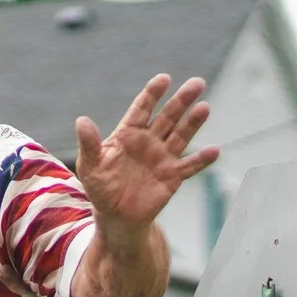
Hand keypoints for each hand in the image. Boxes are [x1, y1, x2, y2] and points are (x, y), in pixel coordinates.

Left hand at [72, 75, 219, 228]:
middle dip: (181, 100)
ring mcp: (163, 158)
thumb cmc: (101, 188)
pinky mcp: (173, 177)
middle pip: (168, 116)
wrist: (115, 217)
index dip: (152, 94)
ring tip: (204, 107)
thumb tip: (81, 120)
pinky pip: (189, 167)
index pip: (142, 108)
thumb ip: (89, 144)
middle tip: (197, 83)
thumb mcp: (90, 166)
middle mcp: (149, 141)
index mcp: (128, 134)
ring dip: (193, 123)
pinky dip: (201, 160)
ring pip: (181, 136)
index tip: (164, 79)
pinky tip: (214, 150)